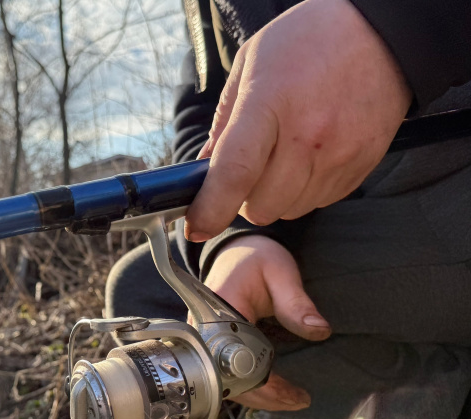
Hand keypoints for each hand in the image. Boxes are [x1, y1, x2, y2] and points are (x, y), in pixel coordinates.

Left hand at [184, 0, 411, 241]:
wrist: (382, 32)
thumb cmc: (307, 41)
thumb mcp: (249, 65)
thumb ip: (223, 122)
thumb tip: (203, 169)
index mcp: (268, 105)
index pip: (234, 173)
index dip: (210, 209)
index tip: (196, 226)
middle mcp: (307, 135)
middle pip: (261, 206)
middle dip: (244, 199)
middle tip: (248, 171)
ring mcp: (339, 154)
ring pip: (290, 210)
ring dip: (277, 196)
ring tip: (284, 155)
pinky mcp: (362, 165)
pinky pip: (321, 201)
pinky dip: (306, 190)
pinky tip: (310, 155)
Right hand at [199, 234, 330, 410]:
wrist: (237, 251)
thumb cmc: (256, 258)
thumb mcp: (281, 273)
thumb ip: (297, 303)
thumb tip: (319, 331)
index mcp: (219, 308)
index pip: (234, 357)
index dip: (260, 381)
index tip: (290, 392)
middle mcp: (206, 328)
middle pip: (226, 376)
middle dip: (263, 394)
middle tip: (297, 400)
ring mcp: (207, 338)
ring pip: (225, 379)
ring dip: (258, 394)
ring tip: (291, 398)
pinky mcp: (214, 344)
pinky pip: (227, 372)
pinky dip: (251, 384)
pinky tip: (275, 389)